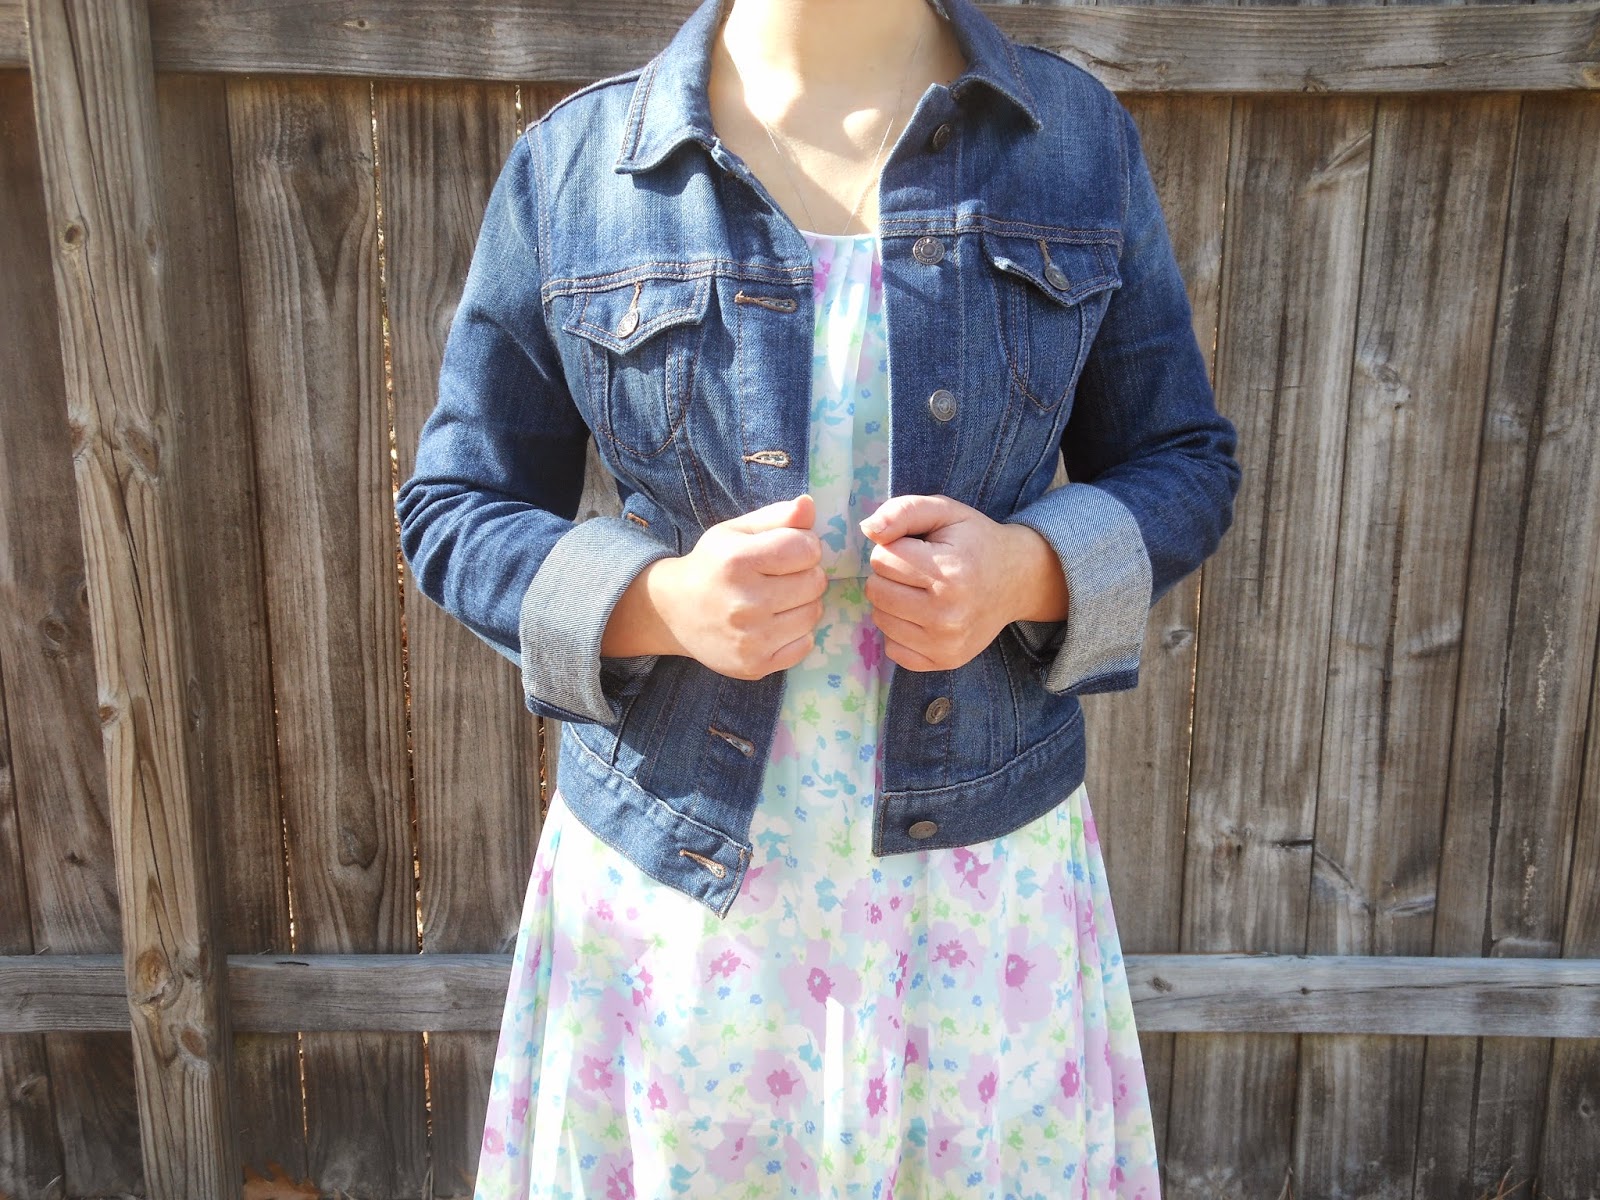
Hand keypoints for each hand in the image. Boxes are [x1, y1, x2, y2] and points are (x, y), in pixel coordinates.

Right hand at [650, 493, 826, 679]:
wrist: (674, 612)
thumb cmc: (713, 565)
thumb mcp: (737, 531)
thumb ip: (776, 517)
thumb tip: (809, 505)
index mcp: (737, 561)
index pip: (806, 548)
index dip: (805, 545)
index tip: (789, 551)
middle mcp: (743, 603)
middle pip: (815, 582)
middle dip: (806, 574)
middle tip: (783, 577)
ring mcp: (750, 639)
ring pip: (814, 613)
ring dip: (804, 603)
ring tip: (779, 599)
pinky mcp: (755, 665)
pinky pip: (805, 645)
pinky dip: (797, 633)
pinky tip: (775, 624)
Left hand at [858, 494, 1068, 671]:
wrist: (1017, 580)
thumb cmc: (974, 541)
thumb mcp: (945, 511)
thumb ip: (903, 511)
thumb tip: (868, 530)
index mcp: (949, 573)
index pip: (881, 559)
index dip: (894, 547)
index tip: (918, 549)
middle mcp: (948, 614)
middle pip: (876, 591)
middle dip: (889, 575)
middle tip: (918, 571)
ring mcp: (946, 643)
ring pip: (880, 619)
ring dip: (892, 602)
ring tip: (921, 592)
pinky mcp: (944, 661)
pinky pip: (893, 648)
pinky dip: (901, 631)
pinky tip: (923, 616)